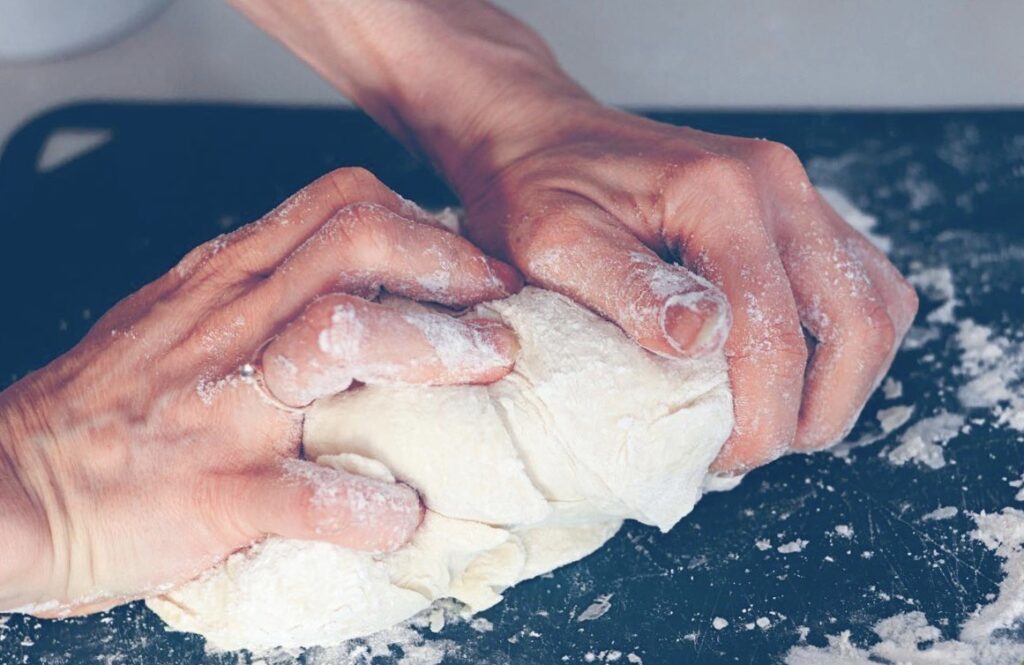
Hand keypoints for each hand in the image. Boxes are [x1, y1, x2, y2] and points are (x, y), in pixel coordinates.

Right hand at [0, 168, 520, 614]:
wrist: (14, 491)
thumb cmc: (105, 410)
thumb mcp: (180, 318)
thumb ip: (260, 294)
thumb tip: (354, 293)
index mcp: (226, 282)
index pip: (339, 205)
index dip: (422, 224)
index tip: (469, 265)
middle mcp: (233, 325)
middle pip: (358, 244)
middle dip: (448, 267)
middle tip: (498, 311)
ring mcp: (227, 407)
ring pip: (342, 338)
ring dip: (428, 352)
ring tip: (482, 373)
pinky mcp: (218, 492)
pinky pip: (310, 495)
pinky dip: (367, 508)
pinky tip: (400, 516)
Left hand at [230, 0, 917, 471]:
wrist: (512, 121)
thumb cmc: (519, 180)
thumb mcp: (545, 242)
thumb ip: (624, 296)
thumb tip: (701, 354)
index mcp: (728, 198)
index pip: (779, 334)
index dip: (756, 416)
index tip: (714, 460)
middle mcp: (776, 187)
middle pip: (850, 322)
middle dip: (810, 407)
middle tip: (750, 454)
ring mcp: (788, 190)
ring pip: (870, 298)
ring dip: (838, 376)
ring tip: (780, 426)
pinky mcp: (778, 202)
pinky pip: (851, 274)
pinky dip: (836, 335)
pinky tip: (796, 370)